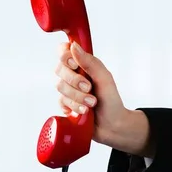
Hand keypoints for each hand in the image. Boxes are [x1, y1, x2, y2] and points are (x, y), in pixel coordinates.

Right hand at [55, 41, 152, 155]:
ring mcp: (68, 90)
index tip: (74, 64)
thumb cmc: (111, 100)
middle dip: (75, 81)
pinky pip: (61, 102)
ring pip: (60, 87)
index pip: (63, 51)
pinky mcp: (65, 104)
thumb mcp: (104, 78)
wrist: (112, 125)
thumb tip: (73, 46)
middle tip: (89, 88)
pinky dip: (74, 107)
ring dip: (78, 96)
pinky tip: (84, 111)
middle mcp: (73, 75)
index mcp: (83, 64)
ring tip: (92, 104)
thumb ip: (90, 62)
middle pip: (59, 69)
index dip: (64, 56)